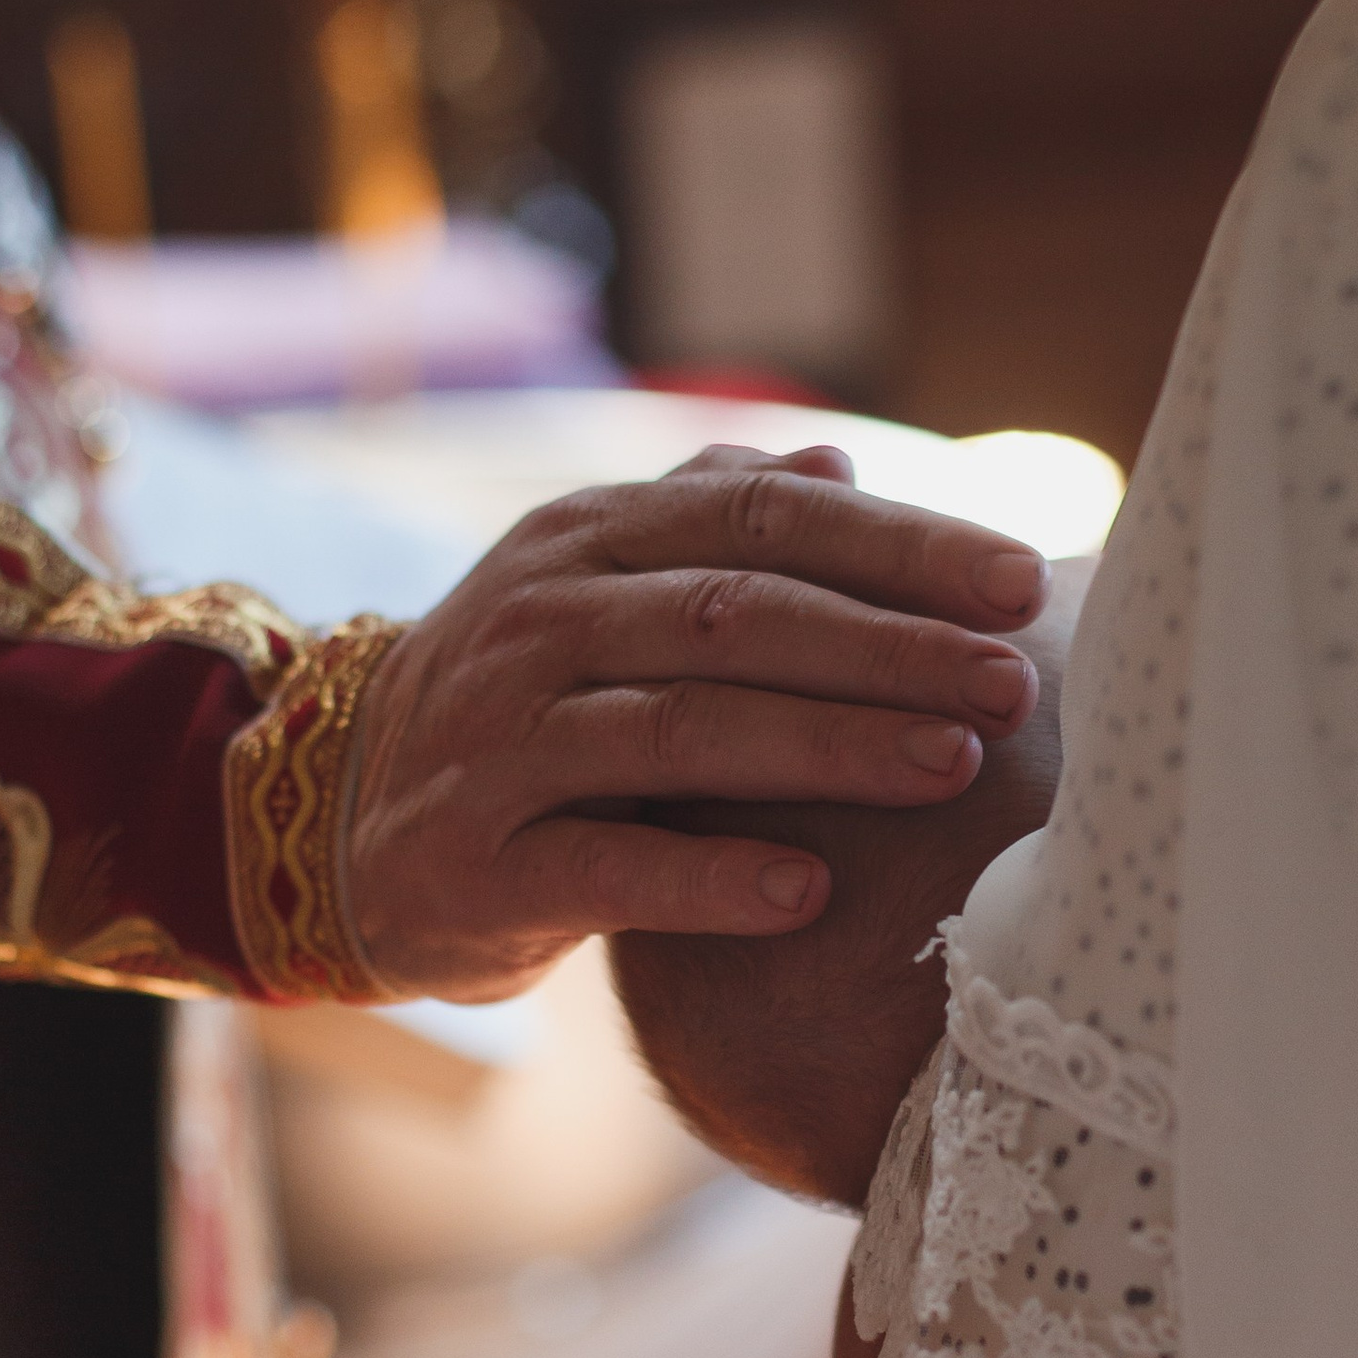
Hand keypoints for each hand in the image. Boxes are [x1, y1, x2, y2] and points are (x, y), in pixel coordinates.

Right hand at [342, 445, 1048, 1001]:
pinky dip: (711, 880)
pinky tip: (812, 894)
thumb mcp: (596, 586)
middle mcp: (539, 622)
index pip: (761, 520)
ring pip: (680, 732)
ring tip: (952, 765)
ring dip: (827, 746)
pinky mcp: (477, 863)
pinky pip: (607, 868)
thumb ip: (709, 521)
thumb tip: (837, 463)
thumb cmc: (522, 699)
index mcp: (588, 539)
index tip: (1023, 583)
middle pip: (736, 619)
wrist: (335, 816)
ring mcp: (501, 742)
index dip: (899, 546)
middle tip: (1012, 681)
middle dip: (889, 646)